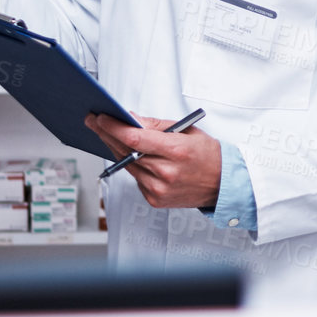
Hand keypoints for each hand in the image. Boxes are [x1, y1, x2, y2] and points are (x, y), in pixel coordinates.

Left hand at [87, 114, 221, 210]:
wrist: (223, 184)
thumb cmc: (208, 155)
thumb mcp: (187, 131)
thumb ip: (156, 126)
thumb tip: (131, 119)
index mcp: (176, 151)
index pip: (135, 139)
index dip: (113, 127)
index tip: (100, 117)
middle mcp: (166, 172)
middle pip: (126, 151)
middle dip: (106, 134)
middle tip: (93, 122)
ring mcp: (159, 189)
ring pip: (127, 165)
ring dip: (115, 149)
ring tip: (107, 134)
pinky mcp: (155, 199)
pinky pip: (135, 178)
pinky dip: (132, 165)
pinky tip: (130, 155)